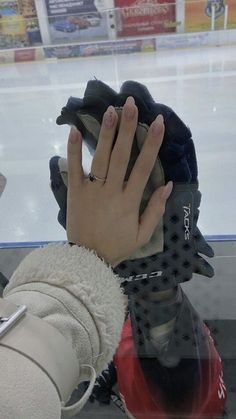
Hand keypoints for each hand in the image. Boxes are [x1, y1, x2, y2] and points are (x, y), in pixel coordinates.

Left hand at [67, 96, 172, 266]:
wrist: (87, 259)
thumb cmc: (117, 246)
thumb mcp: (142, 234)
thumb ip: (155, 209)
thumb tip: (168, 185)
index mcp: (130, 201)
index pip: (143, 167)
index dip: (152, 144)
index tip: (158, 122)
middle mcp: (111, 191)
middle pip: (121, 156)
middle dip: (127, 129)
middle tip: (130, 105)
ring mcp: (91, 190)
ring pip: (100, 158)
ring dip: (106, 134)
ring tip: (110, 111)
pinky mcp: (74, 192)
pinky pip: (73, 169)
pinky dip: (72, 151)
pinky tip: (73, 130)